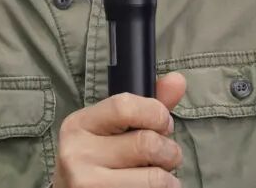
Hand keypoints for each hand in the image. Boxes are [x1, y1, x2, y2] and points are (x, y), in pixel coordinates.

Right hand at [52, 72, 187, 187]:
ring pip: (154, 177)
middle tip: (166, 157)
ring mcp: (86, 182)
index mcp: (80, 124)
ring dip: (168, 178)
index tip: (164, 124)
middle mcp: (77, 152)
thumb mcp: (114, 131)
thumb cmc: (101, 162)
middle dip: (169, 151)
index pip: (124, 106)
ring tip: (158, 177)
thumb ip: (146, 107)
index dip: (156, 113)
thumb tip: (178, 79)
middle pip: (146, 143)